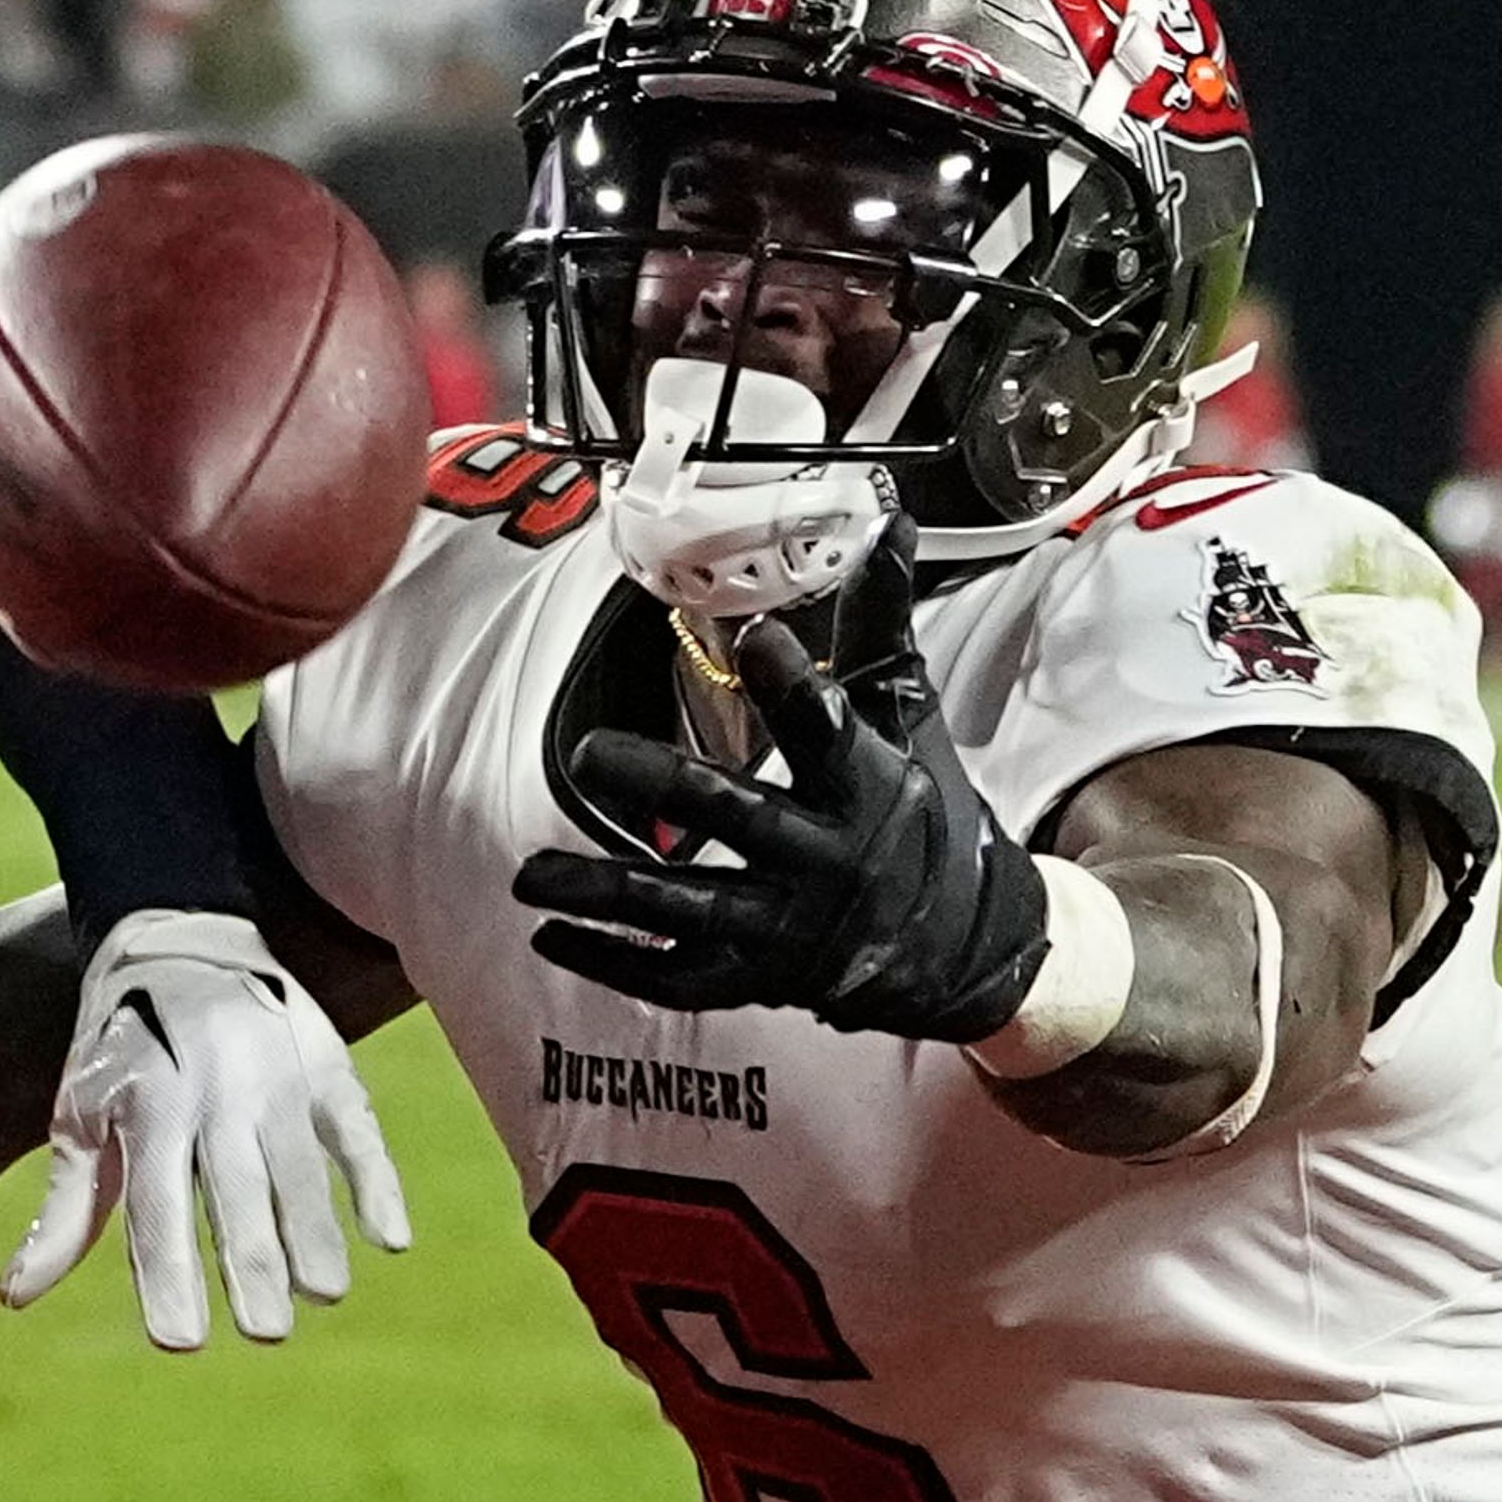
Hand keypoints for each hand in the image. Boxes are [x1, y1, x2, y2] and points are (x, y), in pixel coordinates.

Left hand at [0, 909, 410, 1348]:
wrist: (177, 935)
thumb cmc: (120, 1055)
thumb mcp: (80, 1120)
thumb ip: (63, 1215)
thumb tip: (12, 1299)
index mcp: (144, 1107)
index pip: (157, 1207)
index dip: (168, 1275)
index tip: (178, 1342)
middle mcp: (212, 1088)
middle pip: (236, 1194)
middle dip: (251, 1268)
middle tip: (264, 1335)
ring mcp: (276, 1072)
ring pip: (301, 1168)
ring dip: (313, 1236)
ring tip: (321, 1296)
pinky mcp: (326, 1060)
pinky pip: (357, 1129)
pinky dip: (376, 1182)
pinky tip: (387, 1239)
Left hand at [512, 532, 1049, 1040]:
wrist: (971, 944)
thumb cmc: (925, 814)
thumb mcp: (910, 720)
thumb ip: (879, 627)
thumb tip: (887, 522)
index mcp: (868, 787)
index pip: (830, 730)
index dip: (793, 684)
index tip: (759, 635)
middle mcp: (828, 860)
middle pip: (738, 817)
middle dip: (662, 785)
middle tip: (589, 753)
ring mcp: (792, 928)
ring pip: (690, 909)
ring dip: (605, 892)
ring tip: (530, 873)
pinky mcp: (764, 978)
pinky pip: (681, 978)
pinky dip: (617, 962)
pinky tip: (553, 936)